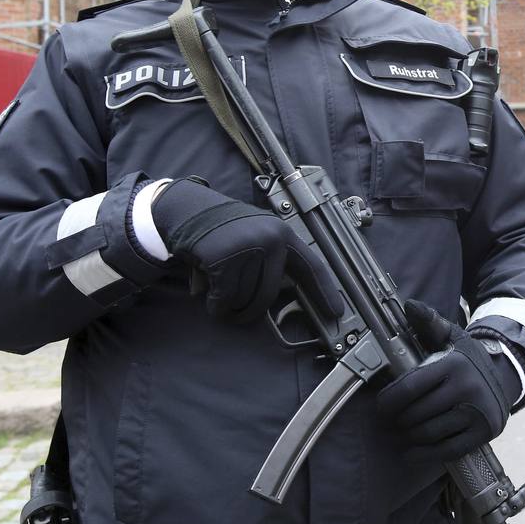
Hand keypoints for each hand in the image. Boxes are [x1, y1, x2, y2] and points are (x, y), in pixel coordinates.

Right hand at [150, 177, 342, 323]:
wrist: (188, 209)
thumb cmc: (221, 228)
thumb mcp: (256, 236)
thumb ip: (272, 262)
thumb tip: (282, 298)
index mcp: (282, 234)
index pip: (313, 266)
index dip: (326, 291)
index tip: (336, 312)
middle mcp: (271, 239)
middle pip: (271, 294)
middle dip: (252, 311)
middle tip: (238, 314)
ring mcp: (248, 247)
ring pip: (246, 298)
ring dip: (230, 306)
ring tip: (218, 290)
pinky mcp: (225, 258)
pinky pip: (225, 298)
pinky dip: (215, 303)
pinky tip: (207, 291)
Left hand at [376, 299, 516, 463]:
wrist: (506, 378)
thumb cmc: (470, 361)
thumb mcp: (453, 338)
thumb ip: (429, 323)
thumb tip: (409, 306)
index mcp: (453, 365)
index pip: (409, 388)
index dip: (388, 401)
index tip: (381, 406)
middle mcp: (466, 389)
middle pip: (416, 413)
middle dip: (398, 419)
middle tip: (392, 419)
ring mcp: (476, 413)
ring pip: (428, 433)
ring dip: (410, 435)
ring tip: (405, 430)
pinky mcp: (482, 433)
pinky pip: (446, 450)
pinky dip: (424, 454)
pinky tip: (412, 452)